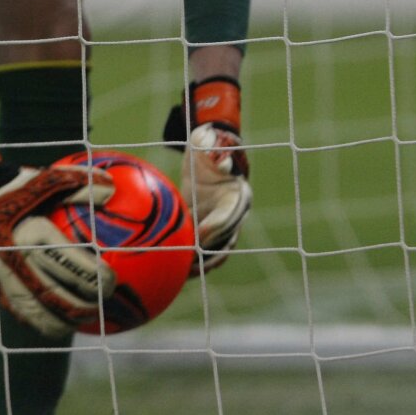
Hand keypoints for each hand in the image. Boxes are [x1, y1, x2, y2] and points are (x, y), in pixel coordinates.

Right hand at [0, 164, 116, 336]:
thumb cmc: (23, 184)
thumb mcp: (51, 177)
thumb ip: (82, 182)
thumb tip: (113, 188)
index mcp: (31, 234)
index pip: (68, 263)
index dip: (92, 278)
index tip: (112, 281)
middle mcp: (14, 257)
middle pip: (52, 294)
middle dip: (80, 306)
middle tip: (101, 307)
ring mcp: (0, 273)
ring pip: (32, 310)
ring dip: (58, 322)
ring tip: (79, 325)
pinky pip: (17, 309)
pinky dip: (38, 320)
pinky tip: (56, 324)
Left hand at [163, 76, 250, 274]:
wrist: (208, 155)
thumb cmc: (207, 146)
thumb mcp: (206, 141)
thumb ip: (212, 147)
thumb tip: (220, 161)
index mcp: (239, 195)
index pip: (228, 215)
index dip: (215, 227)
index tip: (198, 234)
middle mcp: (236, 214)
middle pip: (225, 240)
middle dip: (207, 253)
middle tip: (188, 261)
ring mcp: (226, 226)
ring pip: (218, 252)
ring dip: (202, 264)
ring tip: (183, 273)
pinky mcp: (211, 232)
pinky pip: (206, 252)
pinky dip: (195, 262)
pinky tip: (176, 270)